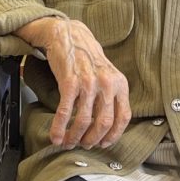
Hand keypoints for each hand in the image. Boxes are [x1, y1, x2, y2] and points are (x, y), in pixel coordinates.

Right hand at [16, 17, 130, 149]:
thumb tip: (106, 126)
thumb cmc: (87, 58)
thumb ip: (111, 96)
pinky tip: (55, 136)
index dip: (113, 135)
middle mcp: (107, 83)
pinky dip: (59, 128)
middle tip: (83, 145)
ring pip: (84, 121)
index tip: (103, 144)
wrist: (69, 35)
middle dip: (93, 139)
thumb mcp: (108, 74)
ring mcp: (89, 82)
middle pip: (104, 123)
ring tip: (67, 142)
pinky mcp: (70, 82)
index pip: (123, 117)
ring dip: (74, 137)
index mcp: (119, 83)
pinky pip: (65, 112)